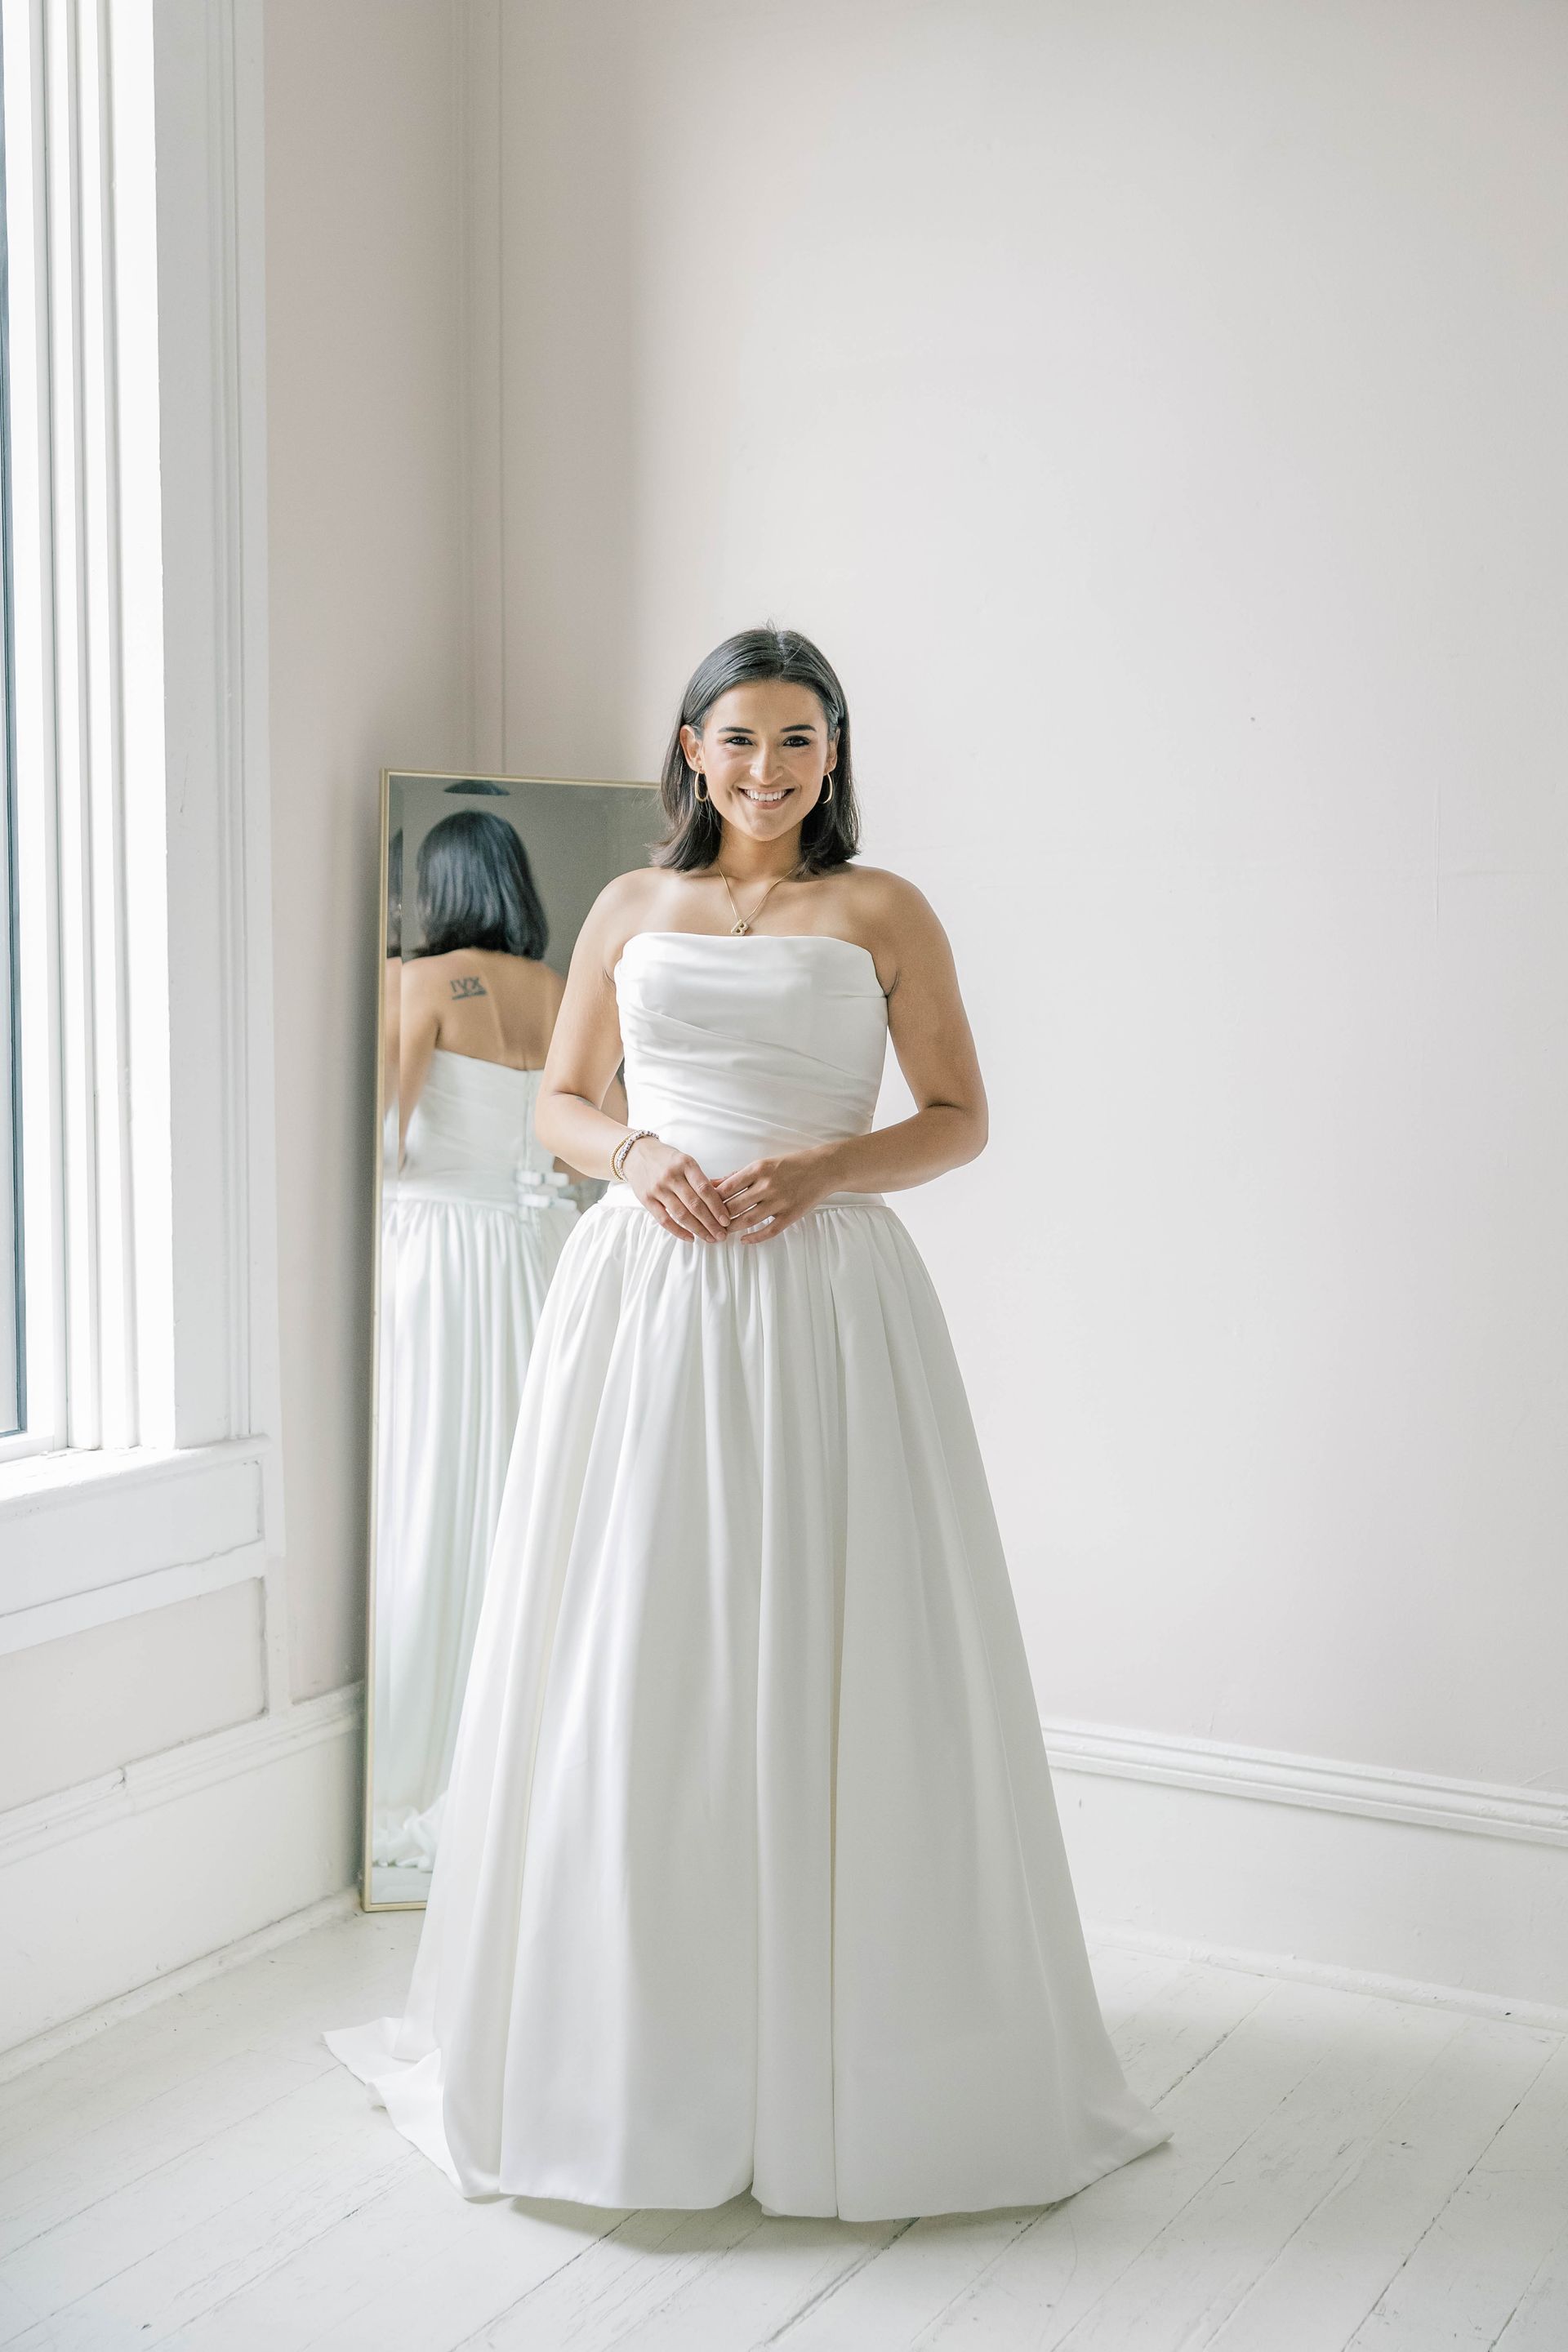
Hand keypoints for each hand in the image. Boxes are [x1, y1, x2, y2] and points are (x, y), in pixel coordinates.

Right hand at [624, 1137, 730, 1241]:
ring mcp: (658, 1188)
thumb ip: (703, 1179)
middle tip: (722, 1235)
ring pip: (681, 1214)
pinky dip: (678, 1231)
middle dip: (711, 1223)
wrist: (635, 1153)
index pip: (705, 1189)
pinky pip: (664, 1220)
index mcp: (686, 1164)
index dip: (717, 1207)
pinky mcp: (646, 1199)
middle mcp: (672, 1176)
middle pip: (695, 1204)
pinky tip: (690, 1237)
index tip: (726, 1220)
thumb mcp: (686, 1161)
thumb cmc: (666, 1159)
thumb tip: (726, 1194)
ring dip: (698, 1229)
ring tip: (710, 1238)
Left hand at [714, 1149, 832, 1241]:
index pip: (727, 1187)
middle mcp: (768, 1185)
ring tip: (722, 1232)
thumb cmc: (790, 1164)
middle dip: (719, 1217)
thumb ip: (738, 1176)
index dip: (713, 1199)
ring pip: (748, 1219)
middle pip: (734, 1206)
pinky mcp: (791, 1215)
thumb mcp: (763, 1164)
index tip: (705, 1206)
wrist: (823, 1169)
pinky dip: (754, 1237)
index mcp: (758, 1169)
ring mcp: (780, 1201)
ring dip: (732, 1228)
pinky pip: (769, 1231)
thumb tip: (713, 1184)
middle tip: (709, 1224)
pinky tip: (744, 1240)